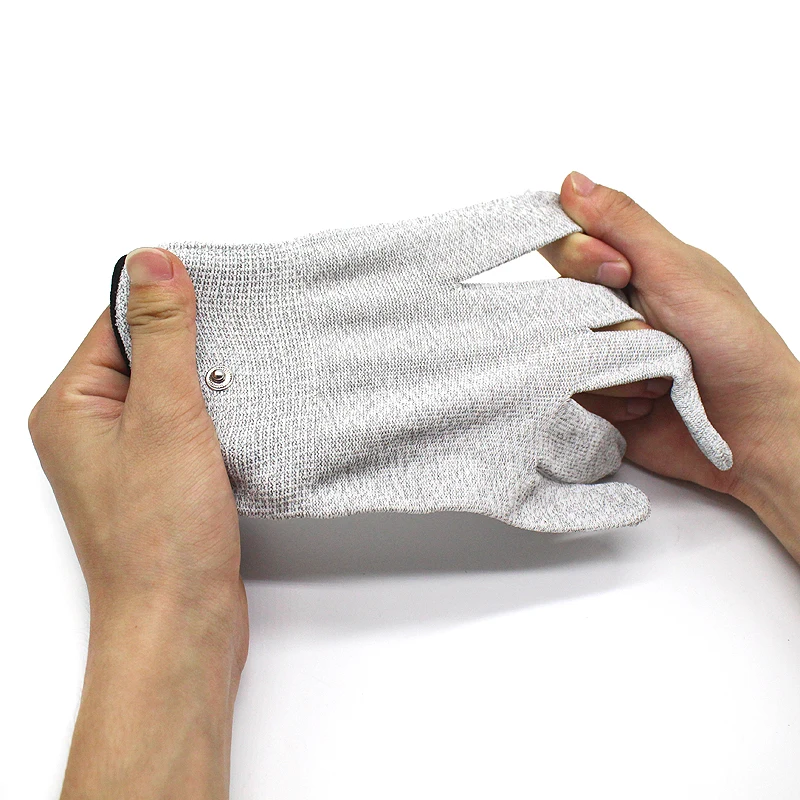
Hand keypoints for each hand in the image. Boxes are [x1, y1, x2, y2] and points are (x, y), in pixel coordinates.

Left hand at [29, 248, 247, 797]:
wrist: (181, 622)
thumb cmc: (159, 538)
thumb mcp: (165, 417)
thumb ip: (163, 335)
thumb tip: (155, 261)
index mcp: (71, 406)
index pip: (117, 322)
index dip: (168, 305)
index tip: (216, 297)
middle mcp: (92, 429)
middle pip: (148, 354)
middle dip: (196, 348)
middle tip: (236, 350)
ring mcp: (127, 457)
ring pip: (174, 392)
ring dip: (211, 386)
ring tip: (242, 390)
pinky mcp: (162, 479)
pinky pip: (189, 426)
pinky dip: (217, 418)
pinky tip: (242, 423)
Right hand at [539, 172, 799, 561]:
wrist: (752, 429)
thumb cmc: (733, 345)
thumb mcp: (679, 272)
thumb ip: (624, 225)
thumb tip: (572, 180)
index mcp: (630, 268)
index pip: (566, 243)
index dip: (581, 258)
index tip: (620, 275)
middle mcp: (606, 308)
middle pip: (555, 298)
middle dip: (607, 323)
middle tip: (652, 335)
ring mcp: (597, 353)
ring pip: (558, 348)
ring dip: (611, 367)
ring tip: (657, 377)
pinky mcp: (591, 397)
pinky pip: (564, 391)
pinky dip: (605, 400)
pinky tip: (641, 404)